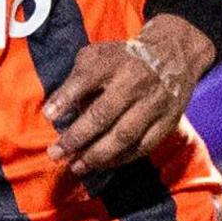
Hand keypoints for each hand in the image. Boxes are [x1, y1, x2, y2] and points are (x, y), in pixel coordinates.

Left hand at [46, 14, 212, 172]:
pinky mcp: (168, 121)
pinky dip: (121, 159)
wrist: (173, 53)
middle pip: (102, 114)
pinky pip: (142, 147)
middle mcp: (134, 83)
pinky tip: (102, 164)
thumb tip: (57, 110)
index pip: (85, 80)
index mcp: (113, 62)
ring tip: (77, 167)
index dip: (65, 99)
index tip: (48, 116)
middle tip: (56, 154)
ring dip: (97, 155)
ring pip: (123, 136)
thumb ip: (77, 78)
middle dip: (76, 138)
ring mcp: (154, 104)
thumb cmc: (123, 59)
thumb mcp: (97, 55)